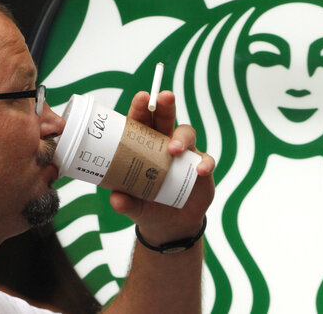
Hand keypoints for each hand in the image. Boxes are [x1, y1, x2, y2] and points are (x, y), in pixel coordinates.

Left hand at [109, 90, 215, 244]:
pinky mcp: (200, 167)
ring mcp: (184, 154)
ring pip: (186, 134)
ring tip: (174, 150)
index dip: (141, 108)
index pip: (141, 122)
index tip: (142, 97)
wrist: (171, 226)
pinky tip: (200, 171)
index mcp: (143, 146)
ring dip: (181, 137)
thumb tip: (117, 199)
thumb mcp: (133, 207)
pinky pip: (206, 160)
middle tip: (164, 97)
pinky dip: (204, 164)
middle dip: (165, 105)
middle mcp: (164, 144)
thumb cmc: (147, 207)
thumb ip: (125, 203)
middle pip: (166, 118)